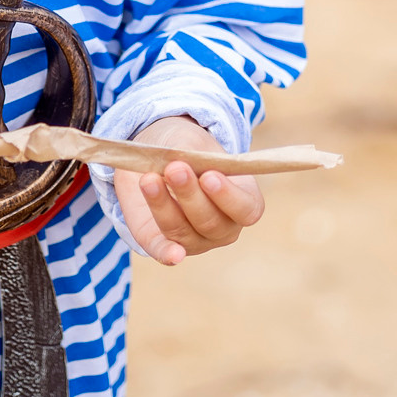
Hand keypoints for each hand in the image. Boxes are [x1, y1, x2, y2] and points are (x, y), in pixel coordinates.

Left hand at [113, 116, 264, 265]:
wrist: (155, 157)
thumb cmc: (185, 148)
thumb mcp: (192, 141)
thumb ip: (190, 153)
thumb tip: (180, 167)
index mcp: (242, 198)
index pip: (247, 208)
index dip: (229, 196)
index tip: (209, 176)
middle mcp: (222, 226)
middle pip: (211, 222)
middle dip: (190, 195)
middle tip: (175, 168)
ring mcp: (194, 239)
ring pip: (183, 231)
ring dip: (164, 206)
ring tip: (149, 179)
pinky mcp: (162, 243)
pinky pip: (163, 251)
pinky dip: (167, 253)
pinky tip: (173, 255)